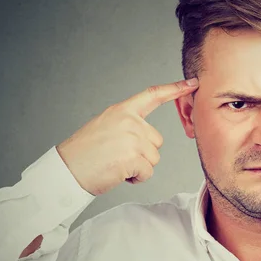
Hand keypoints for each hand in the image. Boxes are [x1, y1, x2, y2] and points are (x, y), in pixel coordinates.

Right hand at [56, 78, 198, 195]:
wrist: (67, 170)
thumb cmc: (84, 153)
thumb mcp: (105, 127)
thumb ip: (128, 125)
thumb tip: (148, 137)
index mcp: (122, 111)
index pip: (153, 95)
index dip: (175, 89)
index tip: (193, 83)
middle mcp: (129, 121)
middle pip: (156, 141)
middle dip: (143, 153)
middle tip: (118, 157)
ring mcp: (132, 138)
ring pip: (154, 158)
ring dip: (139, 167)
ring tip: (115, 164)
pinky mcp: (134, 157)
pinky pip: (148, 172)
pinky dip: (136, 178)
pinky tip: (118, 174)